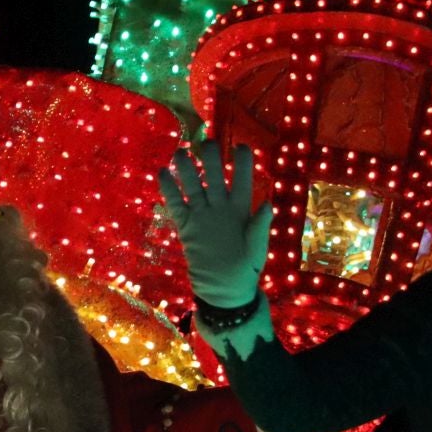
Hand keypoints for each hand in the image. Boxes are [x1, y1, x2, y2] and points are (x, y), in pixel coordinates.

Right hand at [157, 141, 272, 308]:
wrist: (224, 289)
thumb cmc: (246, 268)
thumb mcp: (257, 248)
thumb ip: (260, 226)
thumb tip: (268, 204)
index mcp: (241, 209)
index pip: (242, 179)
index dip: (243, 163)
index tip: (241, 147)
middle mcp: (221, 207)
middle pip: (215, 176)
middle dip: (211, 158)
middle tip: (207, 142)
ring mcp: (202, 215)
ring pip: (193, 185)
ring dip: (187, 169)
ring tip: (180, 152)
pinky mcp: (187, 226)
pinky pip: (176, 204)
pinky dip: (169, 190)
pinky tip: (163, 173)